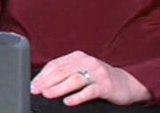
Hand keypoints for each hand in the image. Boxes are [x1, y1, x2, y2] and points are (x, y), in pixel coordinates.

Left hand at [30, 51, 150, 106]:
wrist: (127, 83)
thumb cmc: (100, 78)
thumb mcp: (82, 70)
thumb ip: (66, 73)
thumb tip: (43, 83)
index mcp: (78, 57)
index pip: (56, 64)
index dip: (42, 75)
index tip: (32, 85)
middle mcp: (87, 61)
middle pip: (62, 71)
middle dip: (46, 81)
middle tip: (35, 90)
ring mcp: (97, 73)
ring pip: (74, 79)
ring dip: (59, 87)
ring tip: (47, 94)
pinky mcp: (105, 85)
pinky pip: (89, 91)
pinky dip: (77, 96)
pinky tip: (68, 101)